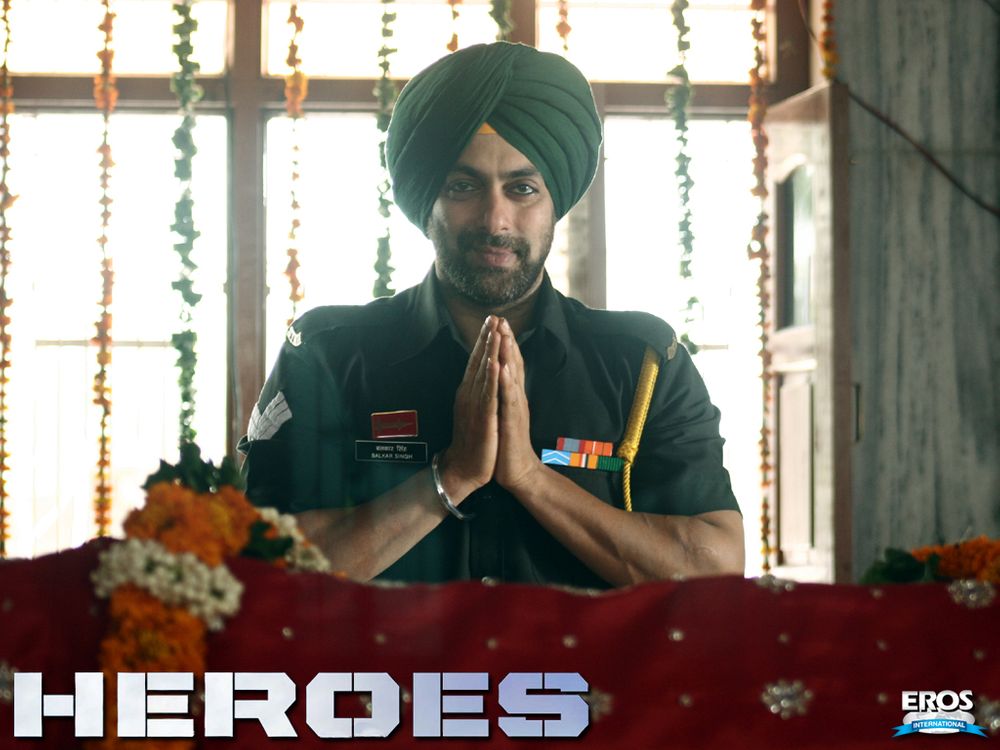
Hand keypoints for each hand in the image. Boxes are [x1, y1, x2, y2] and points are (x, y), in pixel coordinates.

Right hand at [440, 315, 500, 499]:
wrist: (464, 468)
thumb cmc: (472, 439)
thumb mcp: (473, 409)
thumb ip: (476, 390)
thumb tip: (480, 372)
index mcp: (468, 392)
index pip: (476, 360)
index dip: (483, 339)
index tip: (490, 319)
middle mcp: (469, 395)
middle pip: (478, 361)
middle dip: (486, 338)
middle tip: (492, 316)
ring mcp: (475, 406)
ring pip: (483, 373)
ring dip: (489, 351)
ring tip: (495, 331)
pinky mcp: (484, 419)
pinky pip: (488, 395)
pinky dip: (491, 378)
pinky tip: (495, 363)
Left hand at [495, 318, 542, 493]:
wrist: (517, 470)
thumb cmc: (507, 442)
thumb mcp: (503, 412)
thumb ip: (504, 394)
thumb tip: (501, 376)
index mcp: (511, 395)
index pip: (508, 364)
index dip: (504, 342)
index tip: (497, 322)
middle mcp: (516, 398)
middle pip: (513, 364)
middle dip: (507, 341)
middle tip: (502, 318)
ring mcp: (516, 409)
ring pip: (513, 377)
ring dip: (508, 355)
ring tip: (504, 335)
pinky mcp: (513, 422)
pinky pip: (509, 400)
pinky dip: (506, 383)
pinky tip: (502, 369)